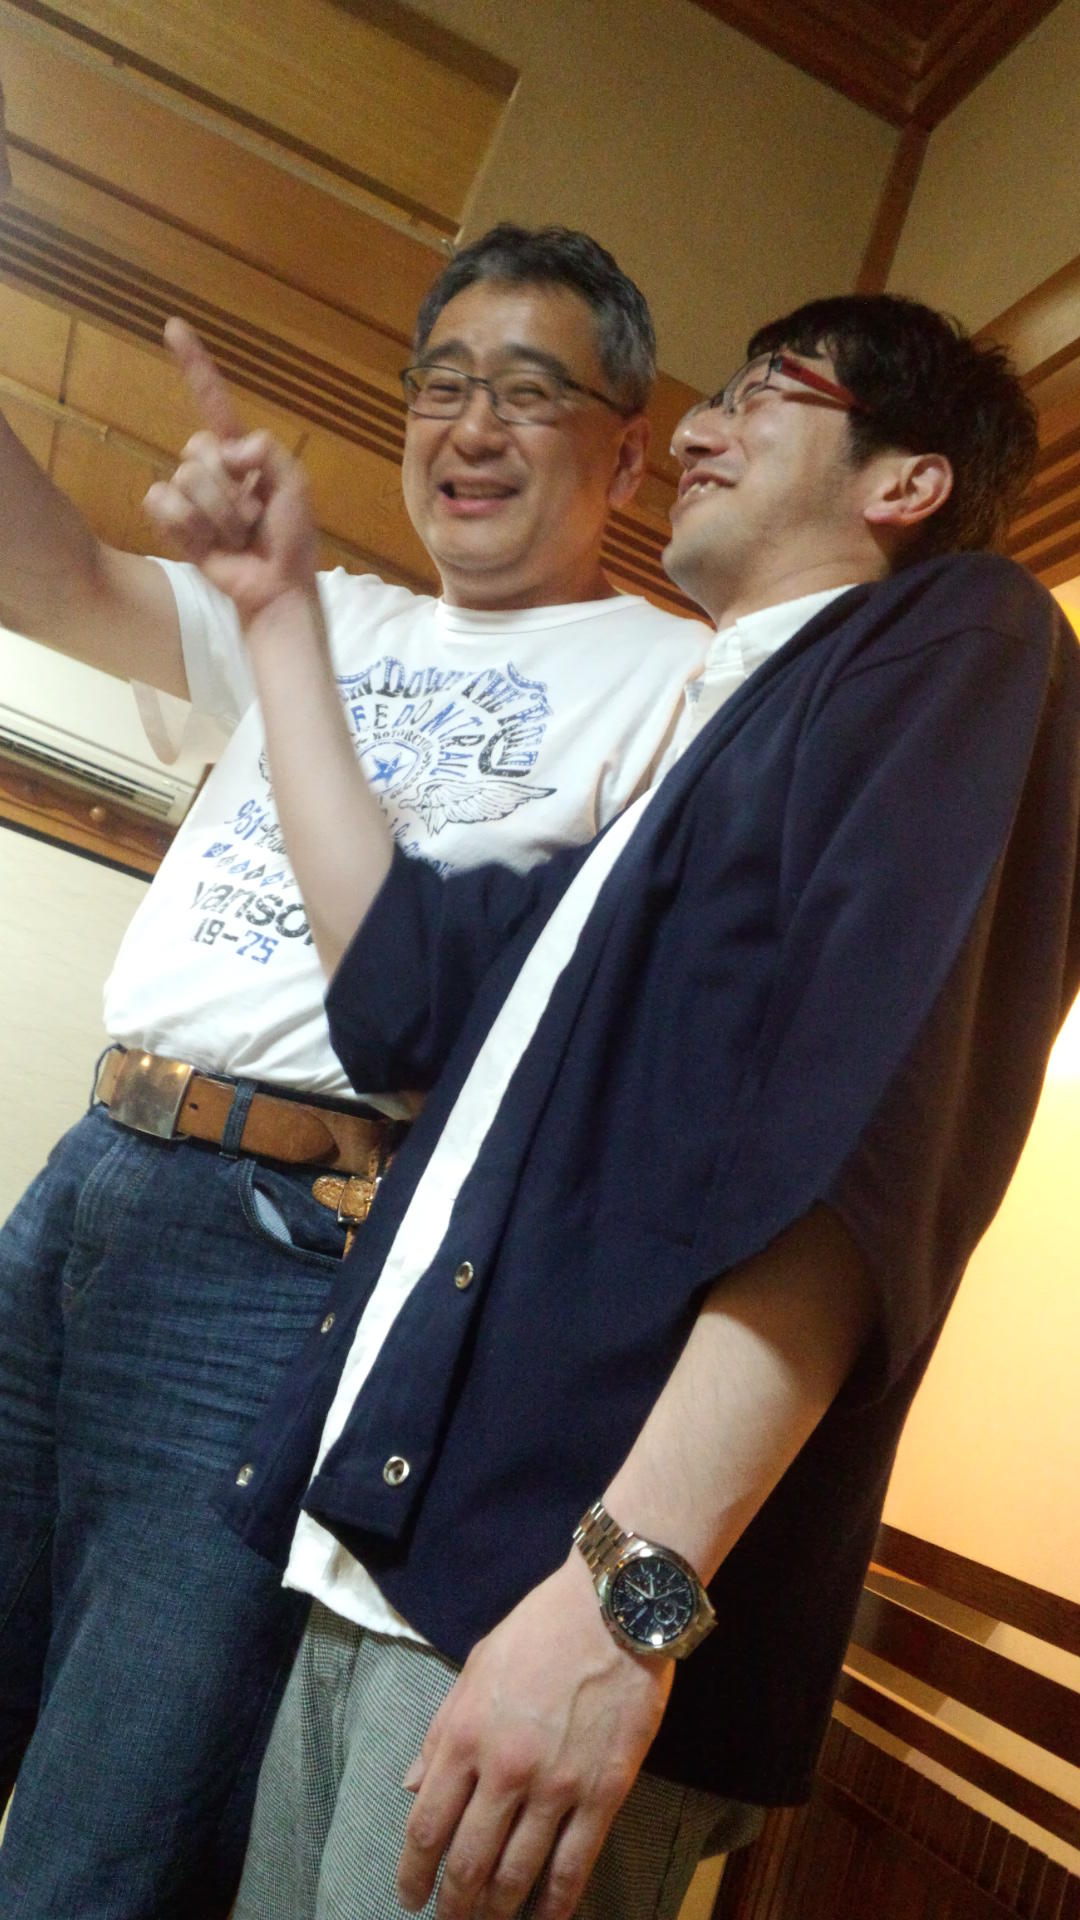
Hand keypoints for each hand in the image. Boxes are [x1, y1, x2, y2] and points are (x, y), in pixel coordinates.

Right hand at [144, 318, 317, 626]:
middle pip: (197, 448)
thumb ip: (270, 452)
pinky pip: (162, 503)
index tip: (173, 327)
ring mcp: (191, 495)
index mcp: (242, 451)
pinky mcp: (174, 523)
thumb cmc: (292, 540)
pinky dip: (187, 526)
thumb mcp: (296, 487)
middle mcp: (212, 467)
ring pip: (185, 480)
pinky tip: (209, 545)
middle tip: (253, 518)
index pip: (213, 400)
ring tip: (237, 536)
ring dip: (218, 514)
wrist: (276, 586)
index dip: (194, 365)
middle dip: (229, 488)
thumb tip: (232, 449)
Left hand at [397, 1555, 672, 1919]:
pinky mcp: (604, 1793)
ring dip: (497, 1911)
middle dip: (454, 1905)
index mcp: (465, 1736)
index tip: (410, 1896)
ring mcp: (556, 1786)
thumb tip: (414, 1786)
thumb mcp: (475, 1667)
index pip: (427, 1826)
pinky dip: (555, 1904)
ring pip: (517, 1873)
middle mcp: (504, 1770)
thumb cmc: (539, 1629)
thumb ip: (441, 1731)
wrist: (614, 1609)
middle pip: (468, 1862)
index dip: (413, 1873)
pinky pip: (574, 1865)